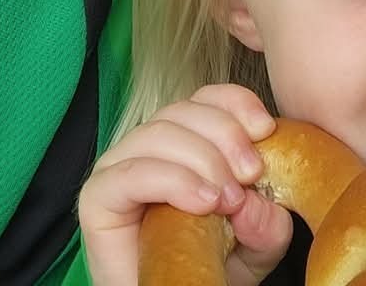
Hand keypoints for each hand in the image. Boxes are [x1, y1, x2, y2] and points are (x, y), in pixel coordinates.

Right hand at [79, 85, 292, 285]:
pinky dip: (173, 180)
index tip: (265, 129)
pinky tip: (202, 202)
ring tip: (228, 199)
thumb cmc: (207, 271)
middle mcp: (148, 148)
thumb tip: (259, 202)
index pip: (205, 98)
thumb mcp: (256, 245)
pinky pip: (132, 172)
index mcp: (184, 143)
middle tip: (252, 175)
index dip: (235, 102)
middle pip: (184, 110)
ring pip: (159, 133)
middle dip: (225, 135)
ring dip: (203, 159)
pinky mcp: (98, 198)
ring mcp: (119, 169)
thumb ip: (267, 222)